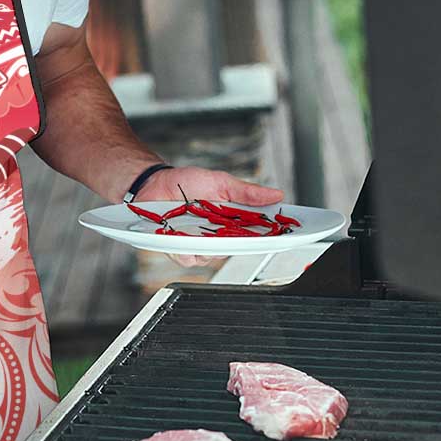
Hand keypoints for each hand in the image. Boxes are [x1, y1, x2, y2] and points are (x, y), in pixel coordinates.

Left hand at [137, 166, 284, 267]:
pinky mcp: (178, 249)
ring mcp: (198, 244)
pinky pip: (188, 258)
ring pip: (212, 256)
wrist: (154, 183)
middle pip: (237, 249)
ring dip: (209, 245)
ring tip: (203, 229)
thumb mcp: (220, 182)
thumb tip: (276, 194)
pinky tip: (183, 238)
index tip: (286, 234)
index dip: (272, 236)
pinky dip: (186, 249)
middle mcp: (217, 236)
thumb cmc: (186, 183)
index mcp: (231, 221)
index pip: (257, 233)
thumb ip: (246, 192)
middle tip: (242, 232)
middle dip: (241, 243)